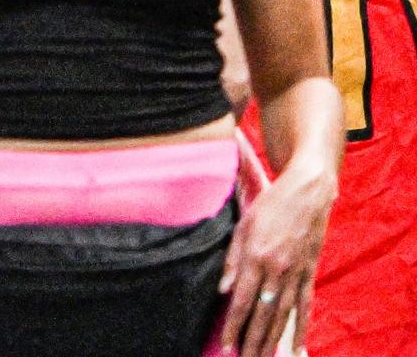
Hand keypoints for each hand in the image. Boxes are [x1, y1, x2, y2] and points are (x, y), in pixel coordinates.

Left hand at [223, 160, 331, 352]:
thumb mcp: (242, 226)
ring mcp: (296, 274)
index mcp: (256, 258)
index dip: (233, 325)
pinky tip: (297, 345)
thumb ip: (232, 259)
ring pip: (283, 315)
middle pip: (263, 314)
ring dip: (273, 339)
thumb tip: (223, 290)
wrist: (307, 192)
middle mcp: (276, 270)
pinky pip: (305, 305)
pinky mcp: (310, 273)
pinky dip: (301, 327)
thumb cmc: (270, 206)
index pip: (241, 301)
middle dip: (253, 340)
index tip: (227, 344)